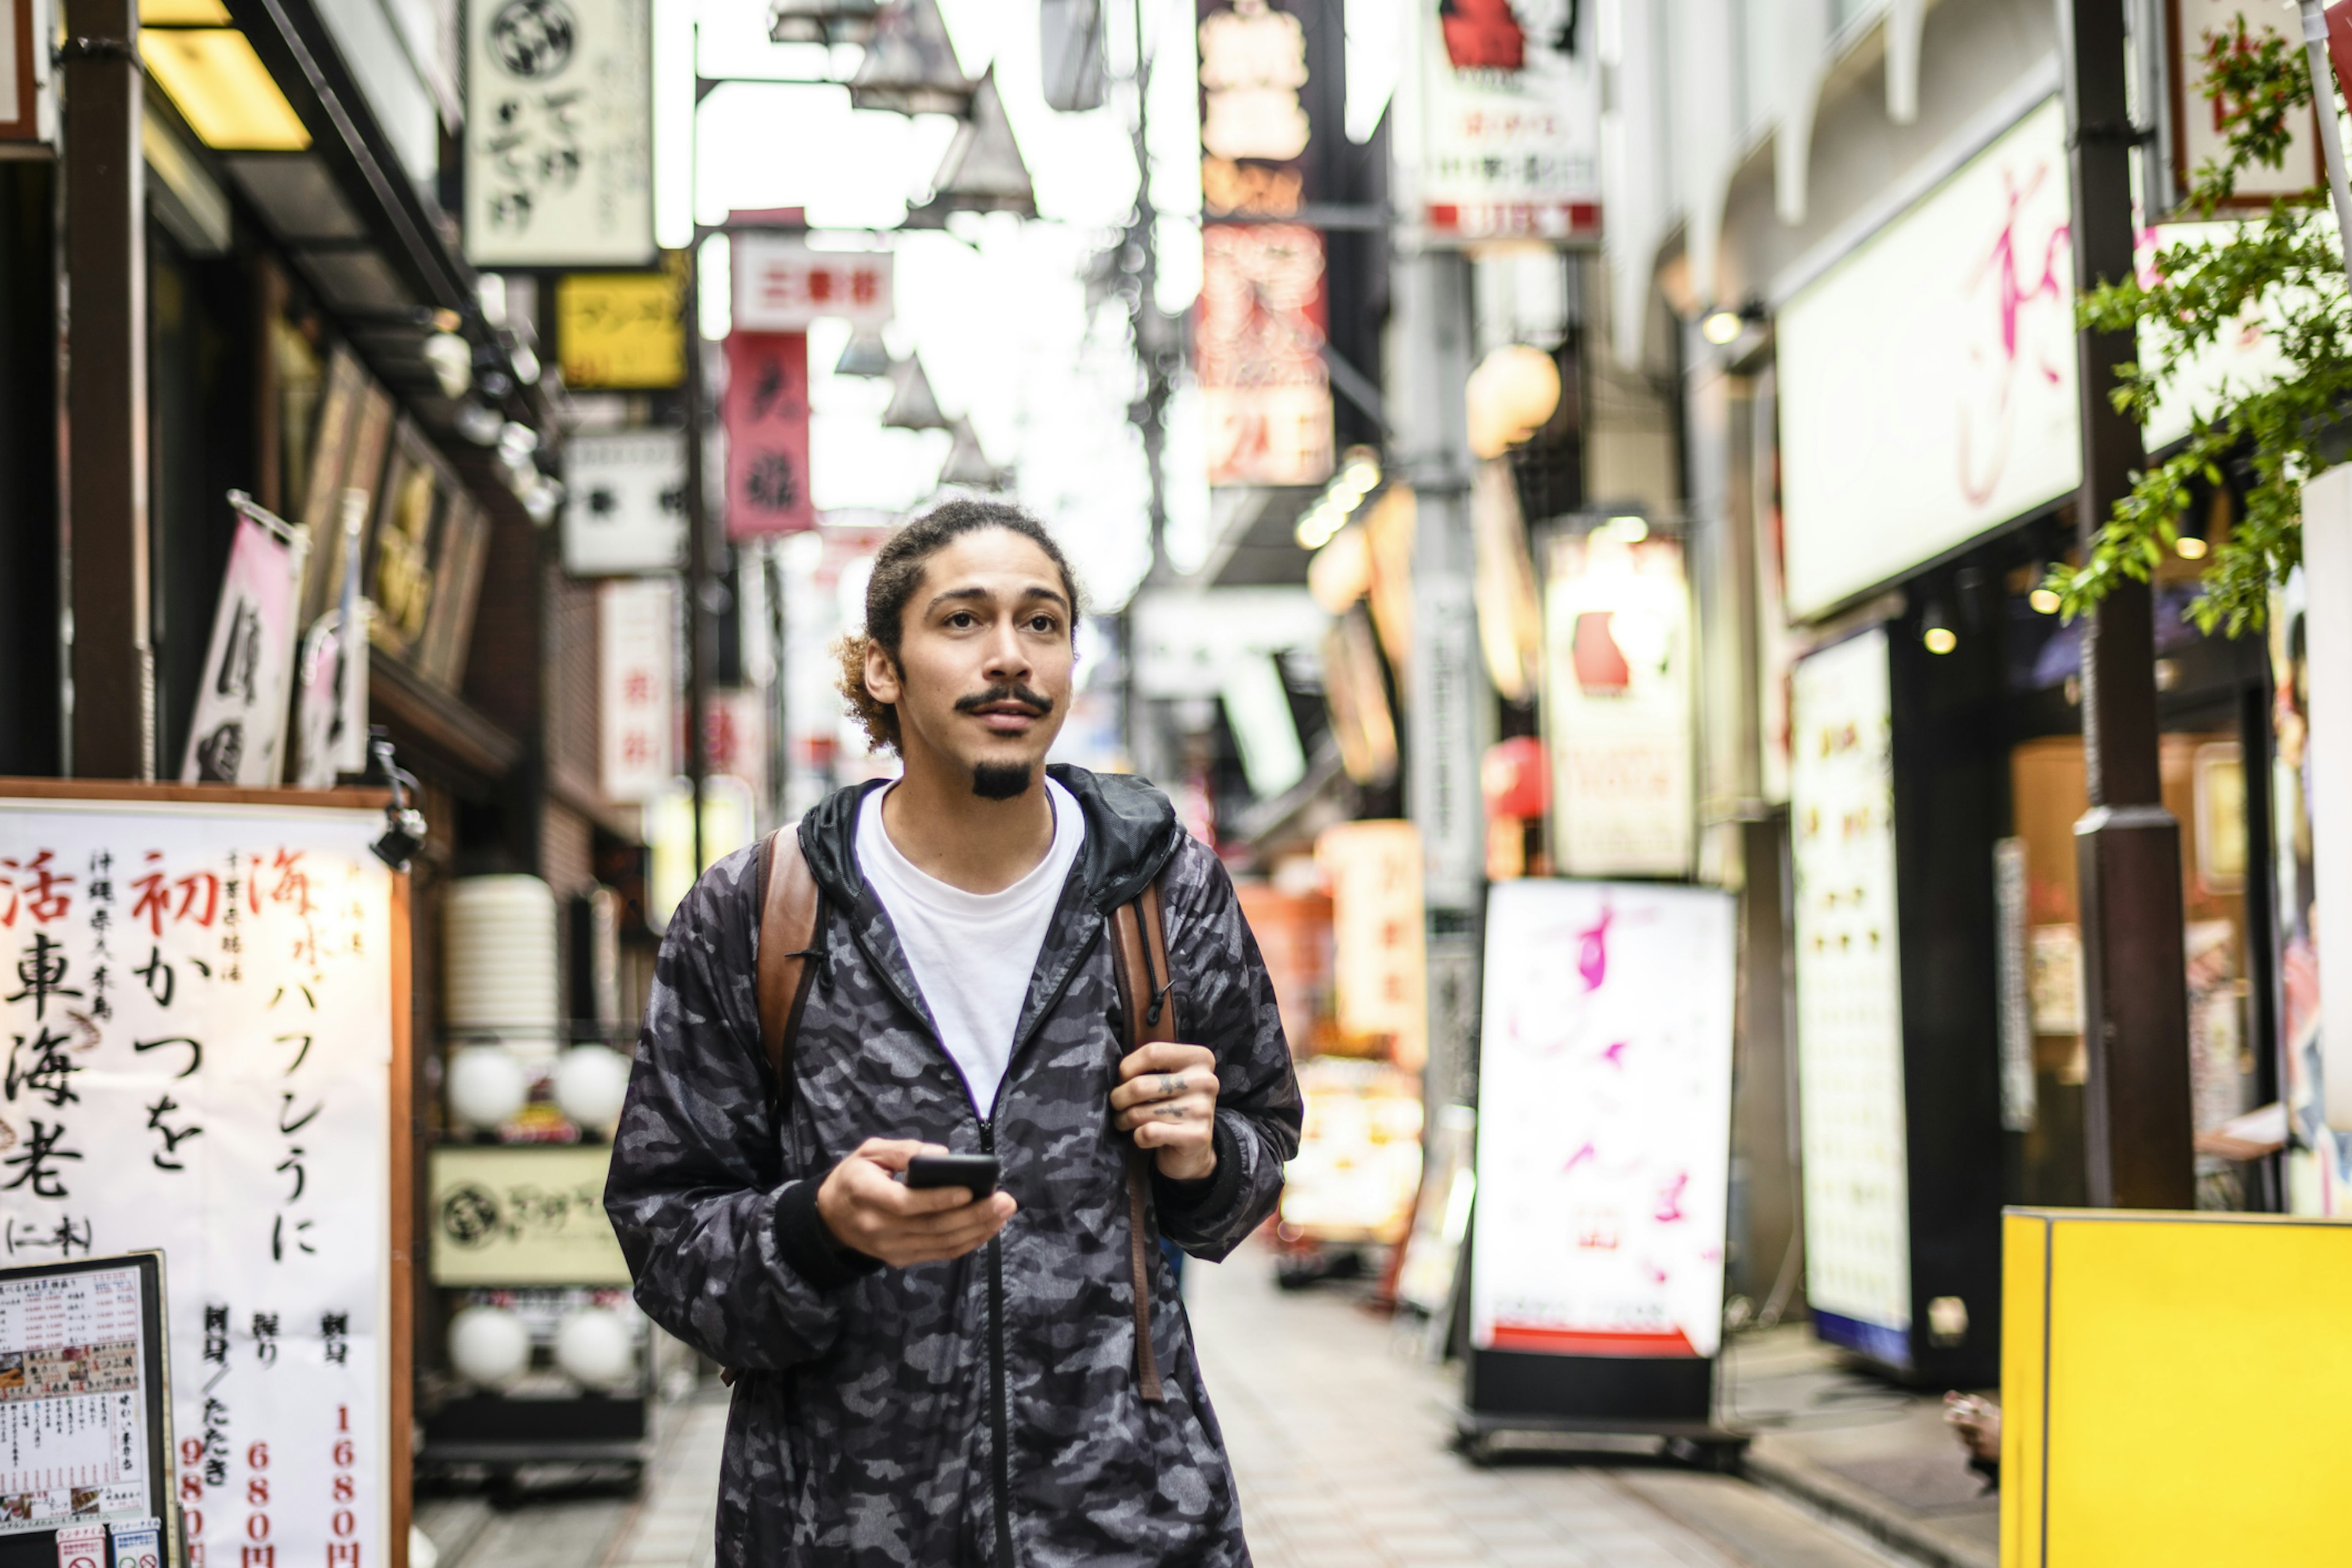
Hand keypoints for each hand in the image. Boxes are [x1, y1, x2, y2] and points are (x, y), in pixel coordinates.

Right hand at [815, 1139, 1014, 1267]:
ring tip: (1004, 1212)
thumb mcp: (869, 1152)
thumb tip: (942, 1156)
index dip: (939, 1199)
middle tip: (1005, 1201)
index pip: (906, 1203)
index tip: (970, 1189)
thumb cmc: (854, 1178)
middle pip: (932, 1227)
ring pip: (941, 1244)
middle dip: (974, 1215)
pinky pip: (940, 1254)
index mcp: (866, 1196)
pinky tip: (988, 1228)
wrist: (830, 1218)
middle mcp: (878, 1228)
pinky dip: (968, 1242)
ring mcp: (891, 1249)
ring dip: (978, 1230)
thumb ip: (903, 1150)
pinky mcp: (902, 1259)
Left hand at [1112, 1043, 1219, 1182]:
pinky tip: (1142, 1136)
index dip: (1127, 1068)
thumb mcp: (1170, 1076)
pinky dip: (1137, 1137)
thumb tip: (1116, 1071)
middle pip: (1140, 1085)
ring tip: (1125, 1120)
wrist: (1194, 1148)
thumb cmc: (1174, 1105)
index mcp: (1200, 1059)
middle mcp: (1206, 1081)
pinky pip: (1149, 1133)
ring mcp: (1203, 1110)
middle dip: (1119, 1098)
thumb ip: (1151, 1066)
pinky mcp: (1197, 1136)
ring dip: (1124, 1119)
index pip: (1152, 1052)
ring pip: (1140, 1112)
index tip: (1123, 1080)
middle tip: (1117, 1105)